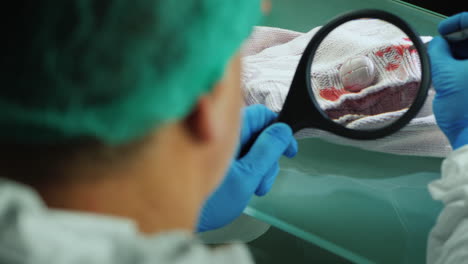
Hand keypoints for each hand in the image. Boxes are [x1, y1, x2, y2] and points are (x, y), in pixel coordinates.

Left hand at [197, 105, 297, 231]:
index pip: (262, 115)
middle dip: (268, 157)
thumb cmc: (206, 200)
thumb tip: (282, 131)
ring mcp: (215, 145)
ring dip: (258, 168)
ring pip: (248, 148)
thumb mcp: (247, 176)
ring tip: (254, 189)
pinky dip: (244, 171)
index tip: (288, 148)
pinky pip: (236, 158)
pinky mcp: (211, 157)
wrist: (174, 216)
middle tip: (265, 179)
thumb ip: (267, 151)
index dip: (279, 131)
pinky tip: (243, 188)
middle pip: (257, 134)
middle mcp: (220, 132)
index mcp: (227, 128)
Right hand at [429, 12, 467, 148]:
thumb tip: (438, 45)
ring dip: (461, 52)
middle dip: (459, 38)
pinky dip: (464, 66)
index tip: (443, 31)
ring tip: (444, 61)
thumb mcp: (445, 77)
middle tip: (441, 45)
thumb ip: (439, 53)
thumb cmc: (467, 112)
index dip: (458, 23)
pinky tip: (452, 73)